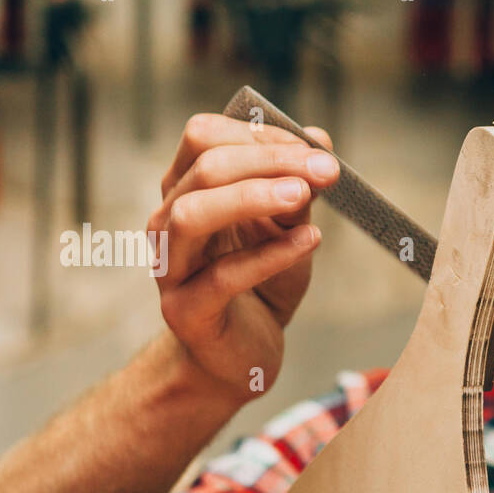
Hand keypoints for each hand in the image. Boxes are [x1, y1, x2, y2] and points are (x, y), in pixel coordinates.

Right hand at [146, 113, 340, 399]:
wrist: (241, 356)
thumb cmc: (261, 286)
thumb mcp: (285, 230)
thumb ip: (296, 189)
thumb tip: (320, 141)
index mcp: (183, 190)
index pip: (205, 138)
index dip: (261, 135)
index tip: (316, 148)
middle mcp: (166, 222)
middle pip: (204, 168)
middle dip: (270, 161)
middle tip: (327, 170)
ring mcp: (169, 267)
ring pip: (193, 214)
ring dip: (252, 197)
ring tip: (304, 196)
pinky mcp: (186, 311)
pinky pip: (222, 277)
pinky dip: (270, 255)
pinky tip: (310, 242)